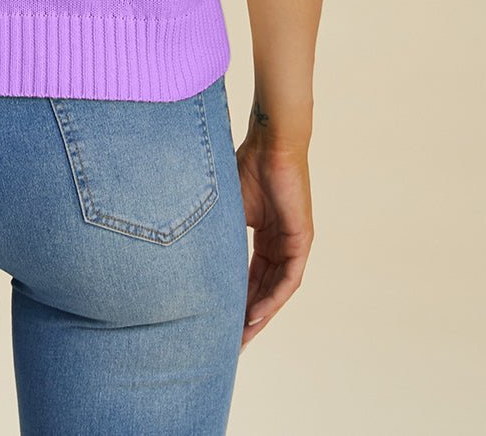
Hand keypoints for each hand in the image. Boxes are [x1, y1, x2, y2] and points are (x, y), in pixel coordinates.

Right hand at [235, 133, 314, 348]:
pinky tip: (255, 314)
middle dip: (247, 317)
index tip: (218, 323)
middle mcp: (281, 243)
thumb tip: (183, 253)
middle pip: (264, 289)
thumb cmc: (245, 165)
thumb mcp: (226, 209)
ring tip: (241, 338)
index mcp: (264, 235)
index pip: (250, 277)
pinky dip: (272, 297)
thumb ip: (217, 233)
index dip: (236, 300)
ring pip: (277, 289)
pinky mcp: (302, 239)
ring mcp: (294, 242)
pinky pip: (288, 278)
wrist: (270, 141)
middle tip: (230, 344)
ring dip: (260, 314)